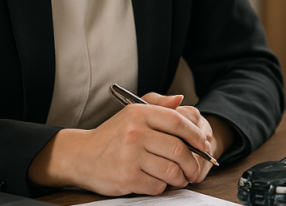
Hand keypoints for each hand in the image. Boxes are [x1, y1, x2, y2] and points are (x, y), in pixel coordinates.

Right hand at [29, 93, 212, 195]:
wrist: (80, 156)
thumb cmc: (113, 135)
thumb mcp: (133, 113)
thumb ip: (159, 104)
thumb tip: (181, 99)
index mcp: (139, 114)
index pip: (178, 122)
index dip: (196, 135)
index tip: (205, 144)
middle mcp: (135, 133)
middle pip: (178, 149)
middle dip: (193, 162)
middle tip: (195, 168)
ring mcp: (130, 156)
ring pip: (171, 170)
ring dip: (181, 177)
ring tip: (180, 177)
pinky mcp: (126, 178)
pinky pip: (157, 185)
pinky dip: (162, 186)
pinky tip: (158, 181)